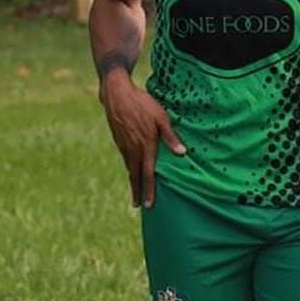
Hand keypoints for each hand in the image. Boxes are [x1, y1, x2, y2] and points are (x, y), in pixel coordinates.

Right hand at [100, 71, 185, 207]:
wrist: (117, 94)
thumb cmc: (142, 103)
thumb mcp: (161, 117)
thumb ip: (170, 136)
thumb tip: (182, 153)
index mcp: (145, 145)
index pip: (148, 173)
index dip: (149, 190)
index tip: (149, 204)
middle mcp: (133, 149)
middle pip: (135, 176)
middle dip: (137, 192)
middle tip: (138, 206)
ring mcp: (124, 145)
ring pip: (129, 167)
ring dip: (132, 181)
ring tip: (136, 191)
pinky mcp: (118, 140)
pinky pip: (125, 158)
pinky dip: (129, 168)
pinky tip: (131, 170)